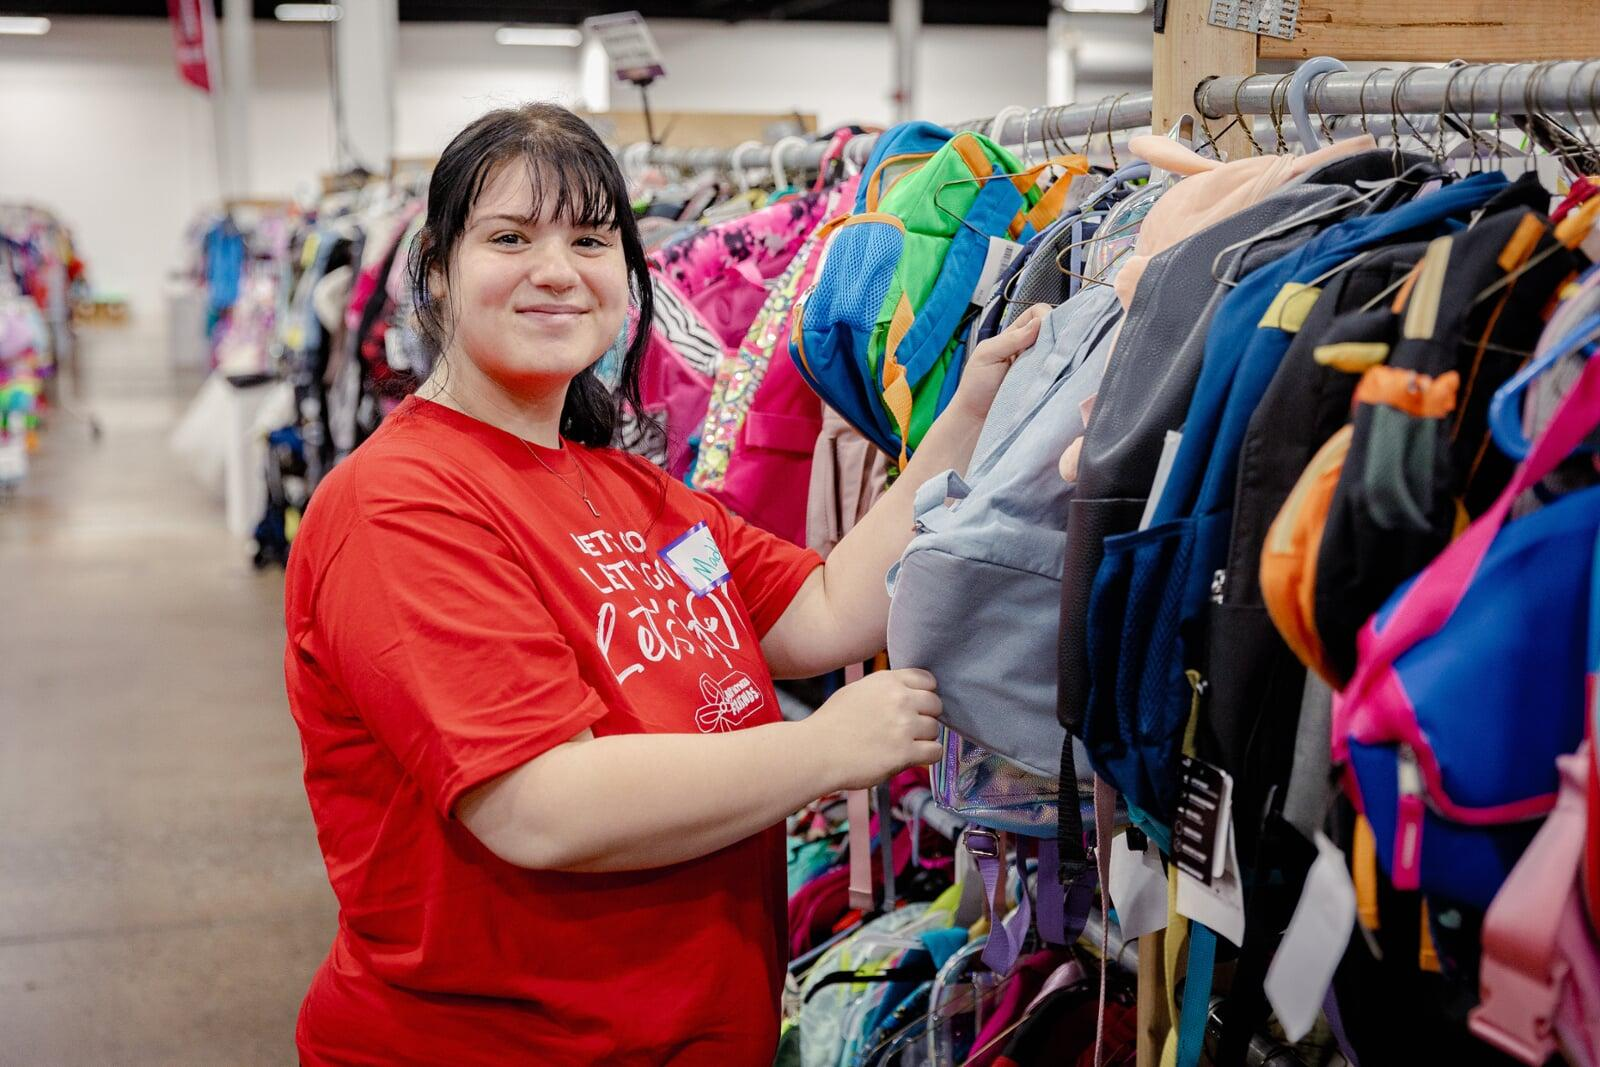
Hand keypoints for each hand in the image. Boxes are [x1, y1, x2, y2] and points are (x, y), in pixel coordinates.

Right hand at [803, 669, 944, 791]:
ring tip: (900, 745)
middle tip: (907, 729)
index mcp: (887, 681)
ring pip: (935, 729)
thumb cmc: (831, 724)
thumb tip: (909, 692)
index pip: (928, 680)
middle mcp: (899, 699)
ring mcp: (903, 726)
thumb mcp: (857, 691)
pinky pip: (935, 752)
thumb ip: (885, 688)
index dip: (924, 695)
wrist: (816, 752)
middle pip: (935, 705)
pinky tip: (909, 757)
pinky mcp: (904, 753)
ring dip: (923, 739)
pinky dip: (926, 756)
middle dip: (925, 717)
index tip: (914, 707)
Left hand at [946, 303, 1050, 424]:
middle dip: (1057, 335)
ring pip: (1060, 351)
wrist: (976, 420)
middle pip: (1054, 330)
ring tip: (1053, 365)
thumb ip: (1011, 339)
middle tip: (1053, 349)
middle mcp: (1030, 348)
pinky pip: (1059, 373)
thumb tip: (1039, 322)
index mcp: (1015, 336)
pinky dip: (1059, 372)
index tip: (1046, 329)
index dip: (1044, 316)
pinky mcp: (1045, 385)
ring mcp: (1040, 367)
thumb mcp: (987, 355)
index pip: (1037, 313)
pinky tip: (1054, 377)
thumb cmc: (975, 386)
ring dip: (1058, 355)